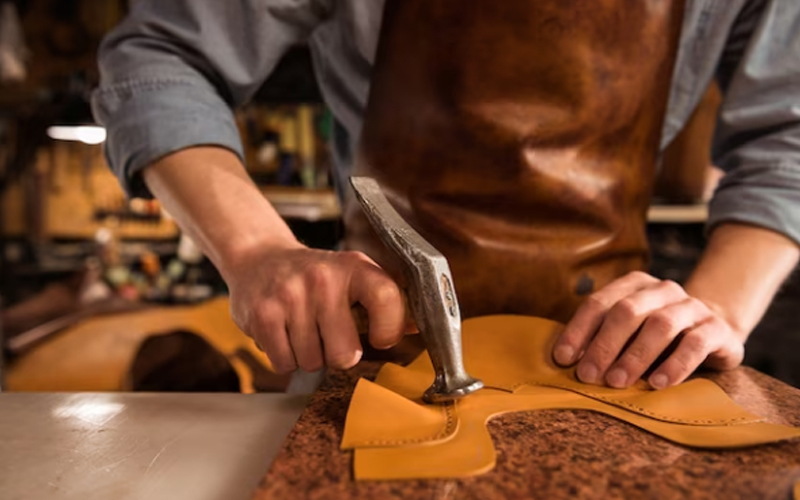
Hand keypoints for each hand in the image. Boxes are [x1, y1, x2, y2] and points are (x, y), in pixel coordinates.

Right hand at [226, 244, 406, 373]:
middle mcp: (322, 279)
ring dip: (309, 356)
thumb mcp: (353, 276)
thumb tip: (416, 327)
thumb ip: (386, 301)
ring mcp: (290, 296)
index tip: (380, 338)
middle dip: (338, 354)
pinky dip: (285, 358)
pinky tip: (284, 334)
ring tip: (303, 329)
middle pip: (345, 354)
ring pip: (312, 362)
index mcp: (354, 267)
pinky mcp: (263, 314)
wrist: (260, 258)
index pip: (386, 297)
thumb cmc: (315, 276)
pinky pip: (284, 364)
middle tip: (329, 334)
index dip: (389, 328)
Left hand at [552, 271, 743, 388]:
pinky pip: (695, 344)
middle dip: (603, 345)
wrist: (715, 332)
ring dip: (634, 356)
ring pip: (660, 325)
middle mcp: (662, 290)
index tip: (562, 358)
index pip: (599, 303)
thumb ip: (602, 340)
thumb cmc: (657, 338)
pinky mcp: (716, 328)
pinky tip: (658, 384)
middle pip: (626, 311)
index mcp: (633, 285)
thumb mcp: (628, 333)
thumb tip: (568, 362)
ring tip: (617, 382)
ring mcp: (691, 307)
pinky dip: (674, 365)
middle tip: (587, 376)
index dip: (578, 330)